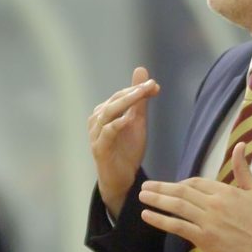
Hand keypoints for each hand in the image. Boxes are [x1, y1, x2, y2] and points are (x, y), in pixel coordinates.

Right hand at [89, 67, 159, 217]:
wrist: (121, 179)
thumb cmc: (126, 149)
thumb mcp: (136, 122)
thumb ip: (139, 100)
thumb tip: (141, 72)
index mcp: (105, 112)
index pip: (120, 95)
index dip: (137, 89)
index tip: (154, 85)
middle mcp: (98, 121)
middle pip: (113, 101)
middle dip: (132, 92)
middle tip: (149, 86)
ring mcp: (96, 135)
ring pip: (107, 114)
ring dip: (124, 103)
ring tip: (139, 96)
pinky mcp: (99, 150)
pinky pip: (105, 134)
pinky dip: (115, 125)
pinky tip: (126, 120)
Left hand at [138, 142, 251, 251]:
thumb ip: (243, 169)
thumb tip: (240, 145)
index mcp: (224, 191)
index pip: (196, 182)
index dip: (181, 184)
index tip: (172, 188)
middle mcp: (213, 203)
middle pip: (182, 192)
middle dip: (161, 188)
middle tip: (145, 186)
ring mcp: (207, 221)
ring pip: (177, 206)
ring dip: (157, 200)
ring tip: (142, 196)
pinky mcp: (203, 238)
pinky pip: (178, 226)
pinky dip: (160, 220)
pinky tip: (148, 215)